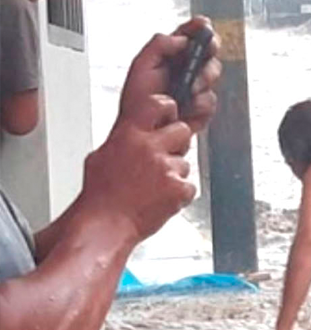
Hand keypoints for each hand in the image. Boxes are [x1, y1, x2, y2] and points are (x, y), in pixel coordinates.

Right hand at [79, 95, 195, 242]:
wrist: (106, 225)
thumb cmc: (102, 196)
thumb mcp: (102, 156)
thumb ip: (125, 139)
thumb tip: (136, 131)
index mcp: (129, 135)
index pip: (157, 104)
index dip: (167, 108)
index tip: (169, 114)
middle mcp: (149, 148)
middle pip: (182, 131)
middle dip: (177, 144)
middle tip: (161, 162)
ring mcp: (166, 168)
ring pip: (185, 163)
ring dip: (174, 175)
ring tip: (152, 189)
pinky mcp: (179, 188)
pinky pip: (189, 186)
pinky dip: (179, 195)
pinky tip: (160, 200)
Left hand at [118, 18, 222, 134]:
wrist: (144, 135)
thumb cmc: (136, 104)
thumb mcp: (141, 67)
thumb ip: (159, 46)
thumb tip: (181, 39)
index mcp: (168, 57)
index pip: (188, 36)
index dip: (199, 29)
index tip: (205, 26)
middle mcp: (183, 70)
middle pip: (208, 56)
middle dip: (204, 64)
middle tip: (195, 74)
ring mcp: (194, 89)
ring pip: (212, 80)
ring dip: (201, 88)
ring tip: (185, 98)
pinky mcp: (201, 109)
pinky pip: (211, 103)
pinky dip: (201, 108)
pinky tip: (187, 112)